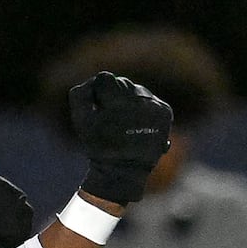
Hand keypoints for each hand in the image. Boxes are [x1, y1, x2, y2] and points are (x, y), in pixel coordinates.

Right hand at [69, 71, 172, 203]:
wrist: (126, 169)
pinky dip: (142, 107)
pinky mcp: (166, 111)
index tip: (98, 107)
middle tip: (110, 116)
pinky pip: (150, 99)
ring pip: (137, 90)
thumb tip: (93, 82)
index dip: (97, 91)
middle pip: (122, 82)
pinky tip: (136, 122)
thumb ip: (81, 94)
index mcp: (118, 102)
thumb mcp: (80, 120)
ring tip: (124, 120)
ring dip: (128, 100)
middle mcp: (141, 100)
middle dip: (113, 96)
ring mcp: (156, 106)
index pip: (105, 78)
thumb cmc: (99, 145)